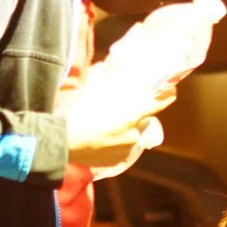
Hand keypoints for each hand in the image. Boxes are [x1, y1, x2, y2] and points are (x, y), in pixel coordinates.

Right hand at [60, 70, 175, 171]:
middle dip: (135, 112)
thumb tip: (112, 66)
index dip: (167, 92)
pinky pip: (122, 147)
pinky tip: (100, 137)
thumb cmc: (75, 109)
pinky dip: (115, 142)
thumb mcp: (93, 84)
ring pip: (133, 134)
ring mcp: (128, 147)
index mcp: (134, 110)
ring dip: (124, 128)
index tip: (167, 88)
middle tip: (118, 107)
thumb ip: (107, 74)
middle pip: (144, 118)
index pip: (164, 99)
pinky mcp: (119, 160)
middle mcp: (136, 131)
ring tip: (104, 125)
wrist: (59, 140)